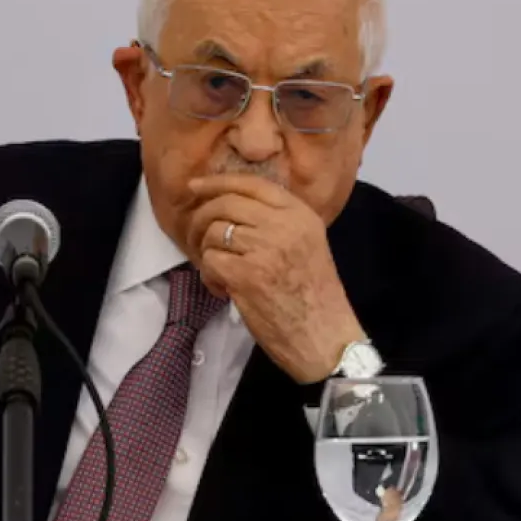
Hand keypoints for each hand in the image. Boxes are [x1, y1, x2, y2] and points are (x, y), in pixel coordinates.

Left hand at [186, 175, 365, 383]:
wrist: (325, 338)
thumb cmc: (315, 296)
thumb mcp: (308, 244)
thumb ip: (278, 221)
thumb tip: (231, 205)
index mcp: (300, 214)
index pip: (251, 184)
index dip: (218, 182)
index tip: (195, 187)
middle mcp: (283, 225)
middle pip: (225, 203)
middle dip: (201, 218)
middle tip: (195, 238)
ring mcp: (264, 249)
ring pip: (213, 232)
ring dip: (206, 252)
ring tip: (218, 273)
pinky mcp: (246, 275)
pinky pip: (209, 261)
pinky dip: (208, 276)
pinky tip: (222, 290)